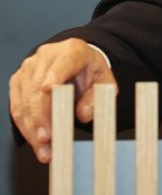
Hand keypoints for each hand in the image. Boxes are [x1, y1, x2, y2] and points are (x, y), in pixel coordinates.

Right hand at [8, 38, 116, 162]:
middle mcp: (46, 56)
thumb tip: (84, 114)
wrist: (75, 61)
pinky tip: (35, 142)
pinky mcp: (17, 81)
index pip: (63, 63)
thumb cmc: (89, 70)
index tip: (48, 88)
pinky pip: (17, 107)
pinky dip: (25, 127)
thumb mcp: (103, 80)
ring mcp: (28, 68)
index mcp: (72, 51)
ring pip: (25, 101)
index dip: (55, 75)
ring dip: (32, 129)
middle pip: (39, 89)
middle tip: (48, 140)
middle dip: (42, 118)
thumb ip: (98, 96)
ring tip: (44, 150)